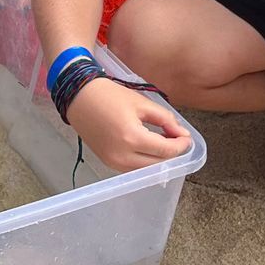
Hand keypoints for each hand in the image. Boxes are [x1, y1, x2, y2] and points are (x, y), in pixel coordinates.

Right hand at [64, 76, 190, 172]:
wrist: (78, 97)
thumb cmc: (109, 95)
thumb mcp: (141, 103)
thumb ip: (165, 119)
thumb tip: (182, 134)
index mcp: (132, 137)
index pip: (167, 150)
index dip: (181, 144)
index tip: (186, 136)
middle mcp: (122, 155)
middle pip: (159, 163)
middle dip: (172, 152)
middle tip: (177, 138)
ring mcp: (113, 162)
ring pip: (147, 169)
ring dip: (159, 158)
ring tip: (163, 142)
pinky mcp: (107, 163)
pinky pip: (133, 168)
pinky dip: (144, 160)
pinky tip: (148, 147)